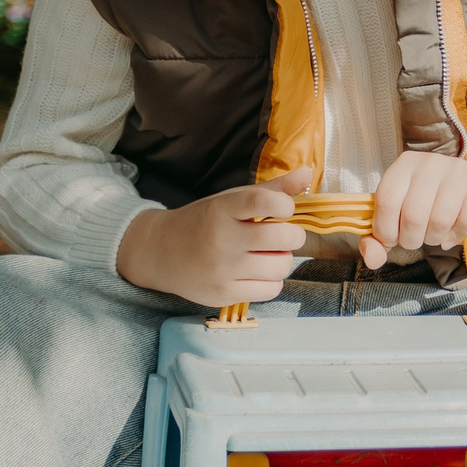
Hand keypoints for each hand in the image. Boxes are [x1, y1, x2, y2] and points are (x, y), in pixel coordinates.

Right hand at [116, 169, 311, 305]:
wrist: (159, 252)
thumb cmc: (204, 222)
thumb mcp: (231, 200)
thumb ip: (271, 190)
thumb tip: (307, 173)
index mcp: (222, 209)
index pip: (263, 201)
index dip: (285, 205)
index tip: (283, 210)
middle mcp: (221, 239)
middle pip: (283, 238)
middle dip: (293, 236)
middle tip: (282, 235)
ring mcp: (221, 269)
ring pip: (281, 267)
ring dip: (282, 260)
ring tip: (267, 254)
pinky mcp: (222, 294)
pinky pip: (271, 290)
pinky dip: (272, 281)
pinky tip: (258, 272)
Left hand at [362, 150, 466, 268]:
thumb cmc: (431, 209)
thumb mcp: (399, 220)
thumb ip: (378, 240)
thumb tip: (371, 260)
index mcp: (405, 164)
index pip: (386, 200)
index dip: (386, 230)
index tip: (392, 239)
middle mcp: (431, 161)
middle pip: (413, 214)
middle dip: (412, 239)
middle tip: (417, 240)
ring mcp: (460, 170)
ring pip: (440, 220)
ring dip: (435, 239)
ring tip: (435, 236)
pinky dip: (458, 236)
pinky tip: (454, 233)